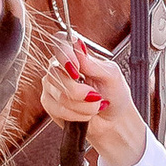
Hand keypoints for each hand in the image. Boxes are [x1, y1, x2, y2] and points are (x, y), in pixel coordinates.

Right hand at [37, 36, 149, 165]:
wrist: (114, 120)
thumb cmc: (115, 95)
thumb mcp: (112, 75)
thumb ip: (93, 63)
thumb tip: (77, 45)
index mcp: (77, 55)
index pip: (60, 44)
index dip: (65, 57)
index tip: (77, 70)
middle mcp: (61, 68)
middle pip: (56, 74)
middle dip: (80, 91)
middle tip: (96, 96)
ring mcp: (52, 85)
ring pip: (59, 94)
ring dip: (83, 106)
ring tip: (95, 106)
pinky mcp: (49, 103)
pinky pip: (58, 109)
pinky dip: (76, 114)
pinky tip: (86, 114)